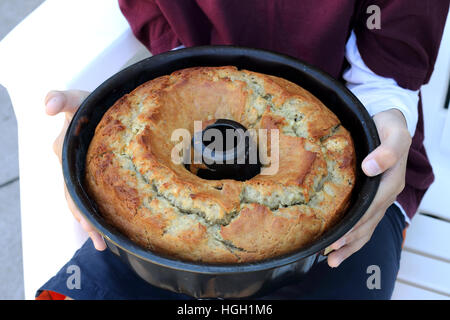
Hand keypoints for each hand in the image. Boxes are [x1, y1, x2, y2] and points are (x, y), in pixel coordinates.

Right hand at [45, 90, 106, 250]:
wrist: (98, 105)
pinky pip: (89, 195)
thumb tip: (47, 107)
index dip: (77, 205)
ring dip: (89, 223)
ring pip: (80, 202)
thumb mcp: (74, 98)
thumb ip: (59, 97)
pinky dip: (95, 213)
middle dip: (86, 220)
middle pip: (74, 199)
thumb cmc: (87, 103)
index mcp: (65, 153)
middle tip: (100, 240)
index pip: (69, 184)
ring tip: (102, 243)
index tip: (88, 225)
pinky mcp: (90, 174)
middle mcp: (69, 165)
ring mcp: (79, 171)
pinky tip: (105, 229)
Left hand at [326, 109, 410, 266]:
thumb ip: (387, 151)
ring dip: (350, 245)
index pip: (370, 209)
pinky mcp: (371, 196)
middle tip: (329, 256)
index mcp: (389, 183)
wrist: (388, 122)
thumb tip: (371, 168)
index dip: (354, 225)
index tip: (337, 238)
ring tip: (332, 260)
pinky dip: (353, 235)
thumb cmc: (388, 127)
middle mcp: (384, 194)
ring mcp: (378, 197)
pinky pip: (364, 220)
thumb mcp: (395, 133)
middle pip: (367, 224)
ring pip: (365, 227)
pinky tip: (339, 244)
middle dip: (349, 242)